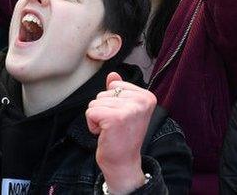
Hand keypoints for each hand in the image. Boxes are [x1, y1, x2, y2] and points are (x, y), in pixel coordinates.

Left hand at [87, 72, 153, 193]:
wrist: (124, 163)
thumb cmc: (123, 137)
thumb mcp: (124, 110)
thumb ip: (119, 90)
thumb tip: (112, 74)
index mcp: (146, 97)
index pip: (115, 84)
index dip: (112, 102)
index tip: (122, 118)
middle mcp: (141, 101)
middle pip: (104, 93)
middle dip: (104, 110)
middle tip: (116, 126)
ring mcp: (129, 109)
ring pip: (95, 102)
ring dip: (98, 117)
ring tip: (111, 130)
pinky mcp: (114, 118)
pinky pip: (90, 112)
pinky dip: (92, 124)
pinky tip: (104, 133)